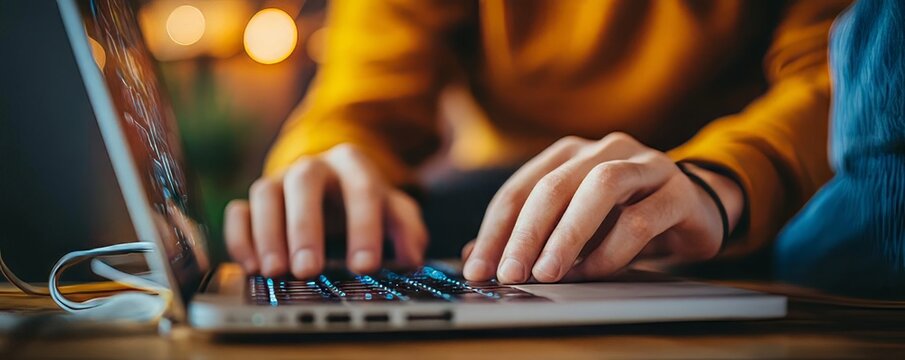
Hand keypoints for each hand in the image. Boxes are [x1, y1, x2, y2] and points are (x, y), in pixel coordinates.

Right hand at [225, 144, 427, 277]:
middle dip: (305, 227)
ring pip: (265, 194)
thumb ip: (406, 228)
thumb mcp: (392, 209)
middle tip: (309, 270)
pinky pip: (239, 212)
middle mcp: (313, 165)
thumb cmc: (363, 202)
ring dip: (268, 234)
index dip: (364, 228)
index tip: (365, 266)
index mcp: (353, 163)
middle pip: (304, 183)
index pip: (362, 189)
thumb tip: (412, 256)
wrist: (331, 184)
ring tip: (275, 272)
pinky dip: (240, 238)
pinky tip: (251, 267)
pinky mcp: (254, 199)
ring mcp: (279, 179)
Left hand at [461, 133, 742, 283]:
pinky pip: (640, 218)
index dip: (495, 231)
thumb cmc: (624, 214)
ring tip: (547, 273)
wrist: (696, 208)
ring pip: (600, 187)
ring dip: (568, 234)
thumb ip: (529, 234)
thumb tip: (475, 256)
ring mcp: (646, 164)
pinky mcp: (678, 191)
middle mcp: (605, 149)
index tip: (479, 269)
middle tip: (509, 274)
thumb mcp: (573, 223)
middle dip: (526, 234)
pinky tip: (593, 272)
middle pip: (554, 185)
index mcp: (570, 153)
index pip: (520, 189)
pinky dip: (612, 250)